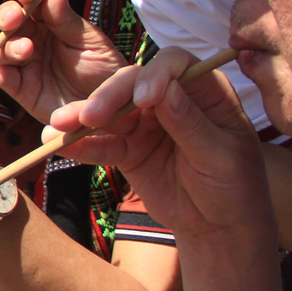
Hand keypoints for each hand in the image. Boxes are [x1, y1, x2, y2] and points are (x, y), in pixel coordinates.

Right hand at [0, 0, 130, 123]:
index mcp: (51, 21)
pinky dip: (2, 72)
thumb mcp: (90, 42)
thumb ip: (67, 18)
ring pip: (1, 47)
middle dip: (7, 15)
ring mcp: (25, 63)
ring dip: (7, 45)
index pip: (33, 0)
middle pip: (9, 20)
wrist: (109, 109)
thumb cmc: (103, 70)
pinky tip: (9, 72)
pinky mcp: (21, 88)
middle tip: (15, 18)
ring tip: (26, 50)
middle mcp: (33, 38)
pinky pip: (3, 77)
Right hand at [51, 48, 271, 241]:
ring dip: (81, 117)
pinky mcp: (127, 148)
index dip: (156, 74)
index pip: (175, 65)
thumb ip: (191, 124)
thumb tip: (165, 92)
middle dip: (108, 97)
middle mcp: (170, 99)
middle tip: (90, 116)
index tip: (144, 99)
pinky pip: (101, 143)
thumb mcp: (222, 156)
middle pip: (132, 84)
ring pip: (109, 112)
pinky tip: (58, 146)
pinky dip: (80, 145)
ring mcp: (145, 123)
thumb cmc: (234, 185)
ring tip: (57, 127)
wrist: (219, 225)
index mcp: (204, 90)